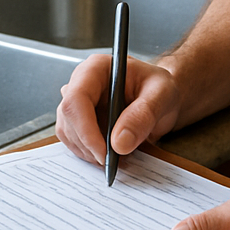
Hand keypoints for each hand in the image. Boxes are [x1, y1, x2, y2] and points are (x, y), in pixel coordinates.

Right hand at [56, 53, 181, 164]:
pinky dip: (90, 154)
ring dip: (89, 152)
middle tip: (114, 161)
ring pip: (68, 132)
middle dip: (89, 145)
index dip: (85, 128)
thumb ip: (143, 115)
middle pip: (68, 118)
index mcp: (97, 68)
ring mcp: (78, 102)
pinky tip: (111, 154)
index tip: (104, 152)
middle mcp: (82, 83)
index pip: (76, 98)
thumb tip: (119, 142)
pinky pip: (74, 141)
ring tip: (118, 157)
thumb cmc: (160, 88)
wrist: (161, 98)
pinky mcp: (79, 120)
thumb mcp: (162, 95)